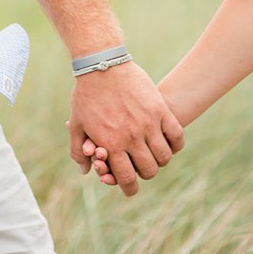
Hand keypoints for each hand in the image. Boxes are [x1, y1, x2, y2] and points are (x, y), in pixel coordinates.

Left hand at [65, 62, 182, 196]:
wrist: (102, 65)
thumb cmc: (86, 95)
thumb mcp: (76, 124)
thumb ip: (78, 151)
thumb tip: (85, 171)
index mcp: (110, 145)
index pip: (126, 179)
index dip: (130, 188)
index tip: (131, 188)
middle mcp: (131, 138)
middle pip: (149, 170)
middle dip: (145, 173)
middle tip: (143, 167)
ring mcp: (148, 124)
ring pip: (164, 156)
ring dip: (160, 160)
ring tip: (156, 154)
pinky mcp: (160, 109)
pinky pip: (176, 135)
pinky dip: (175, 143)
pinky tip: (169, 141)